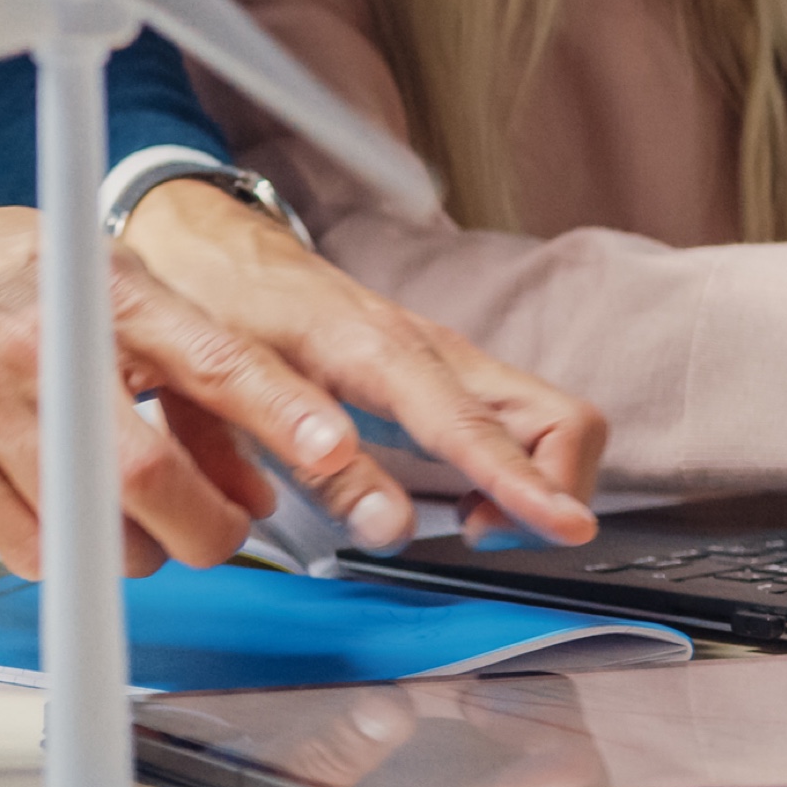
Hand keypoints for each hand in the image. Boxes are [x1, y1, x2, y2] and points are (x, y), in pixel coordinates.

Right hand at [0, 191, 595, 577]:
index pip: (212, 358)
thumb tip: (260, 474)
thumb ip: (187, 361)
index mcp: (99, 288)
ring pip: (94, 531)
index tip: (337, 454)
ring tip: (132, 511)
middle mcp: (41, 349)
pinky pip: (31, 552)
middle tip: (218, 530)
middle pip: (148, 478)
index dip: (281, 413)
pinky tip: (62, 508)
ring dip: (135, 547)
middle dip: (204, 528)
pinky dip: (66, 553)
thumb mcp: (104, 277)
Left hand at [114, 176, 605, 552]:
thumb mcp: (243, 396)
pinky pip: (520, 423)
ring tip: (472, 523)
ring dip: (539, 483)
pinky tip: (467, 501)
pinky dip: (517, 471)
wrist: (217, 252)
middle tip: (483, 534)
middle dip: (554, 490)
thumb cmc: (226, 310)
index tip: (569, 527)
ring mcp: (450, 360)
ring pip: (552, 419)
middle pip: (560, 417)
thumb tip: (387, 524)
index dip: (529, 482)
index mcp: (383, 352)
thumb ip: (314, 468)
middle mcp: (436, 352)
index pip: (478, 424)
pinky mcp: (447, 372)